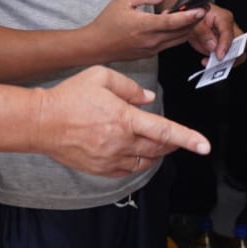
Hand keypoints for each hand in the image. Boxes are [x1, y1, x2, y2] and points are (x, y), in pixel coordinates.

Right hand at [37, 66, 210, 177]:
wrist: (41, 122)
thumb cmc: (70, 96)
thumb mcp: (102, 77)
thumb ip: (130, 88)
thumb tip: (149, 100)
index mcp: (125, 118)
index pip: (165, 131)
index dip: (188, 138)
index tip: (205, 146)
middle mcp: (121, 142)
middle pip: (159, 149)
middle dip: (173, 144)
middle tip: (176, 137)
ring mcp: (111, 159)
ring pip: (146, 162)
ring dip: (156, 154)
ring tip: (156, 143)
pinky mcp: (101, 169)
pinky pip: (128, 171)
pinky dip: (138, 163)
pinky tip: (135, 152)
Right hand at [86, 0, 204, 61]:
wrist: (96, 46)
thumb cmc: (107, 22)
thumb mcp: (122, 0)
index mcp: (145, 26)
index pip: (173, 22)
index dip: (190, 16)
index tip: (201, 10)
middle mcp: (151, 40)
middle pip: (181, 32)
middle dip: (194, 21)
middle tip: (201, 10)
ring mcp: (151, 49)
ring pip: (177, 40)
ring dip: (187, 29)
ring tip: (191, 17)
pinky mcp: (149, 54)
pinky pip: (169, 44)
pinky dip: (176, 35)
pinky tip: (173, 25)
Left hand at [189, 4, 241, 63]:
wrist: (189, 19)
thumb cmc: (194, 16)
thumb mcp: (193, 21)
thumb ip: (202, 31)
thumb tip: (213, 45)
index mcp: (224, 18)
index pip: (229, 33)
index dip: (225, 46)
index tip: (220, 56)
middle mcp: (230, 28)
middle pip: (241, 43)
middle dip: (233, 55)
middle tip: (219, 62)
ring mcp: (228, 39)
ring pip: (238, 53)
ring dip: (227, 61)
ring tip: (211, 63)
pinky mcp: (223, 48)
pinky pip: (229, 58)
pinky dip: (221, 63)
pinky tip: (208, 62)